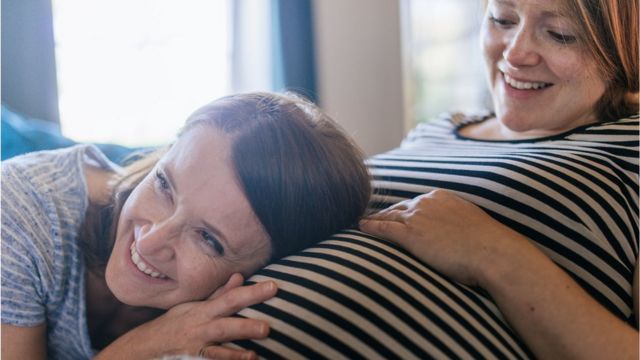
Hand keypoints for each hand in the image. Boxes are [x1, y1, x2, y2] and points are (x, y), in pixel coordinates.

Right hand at [96, 273, 276, 359]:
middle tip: (267, 328)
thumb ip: (220, 294)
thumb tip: (240, 277)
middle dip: (246, 326)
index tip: (274, 286)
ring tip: (254, 356)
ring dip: (236, 354)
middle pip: (226, 326)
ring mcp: (196, 349)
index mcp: (205, 311)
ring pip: (218, 351)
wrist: (145, 347)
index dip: (252, 292)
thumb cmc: (176, 323)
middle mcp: (202, 329)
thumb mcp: (196, 306)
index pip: (232, 299)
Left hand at [360, 189, 525, 286]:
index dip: (402, 211)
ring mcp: (417, 216)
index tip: (394, 215)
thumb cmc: (488, 246)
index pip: (415, 203)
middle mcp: (427, 202)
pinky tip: (360, 228)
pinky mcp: (410, 234)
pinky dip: (370, 227)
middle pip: (399, 208)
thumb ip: (458, 224)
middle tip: (372, 219)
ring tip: (361, 223)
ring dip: (373, 220)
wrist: (493, 252)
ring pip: (388, 216)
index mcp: (442, 197)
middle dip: (386, 214)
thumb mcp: (472, 225)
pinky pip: (383, 228)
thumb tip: (458, 234)